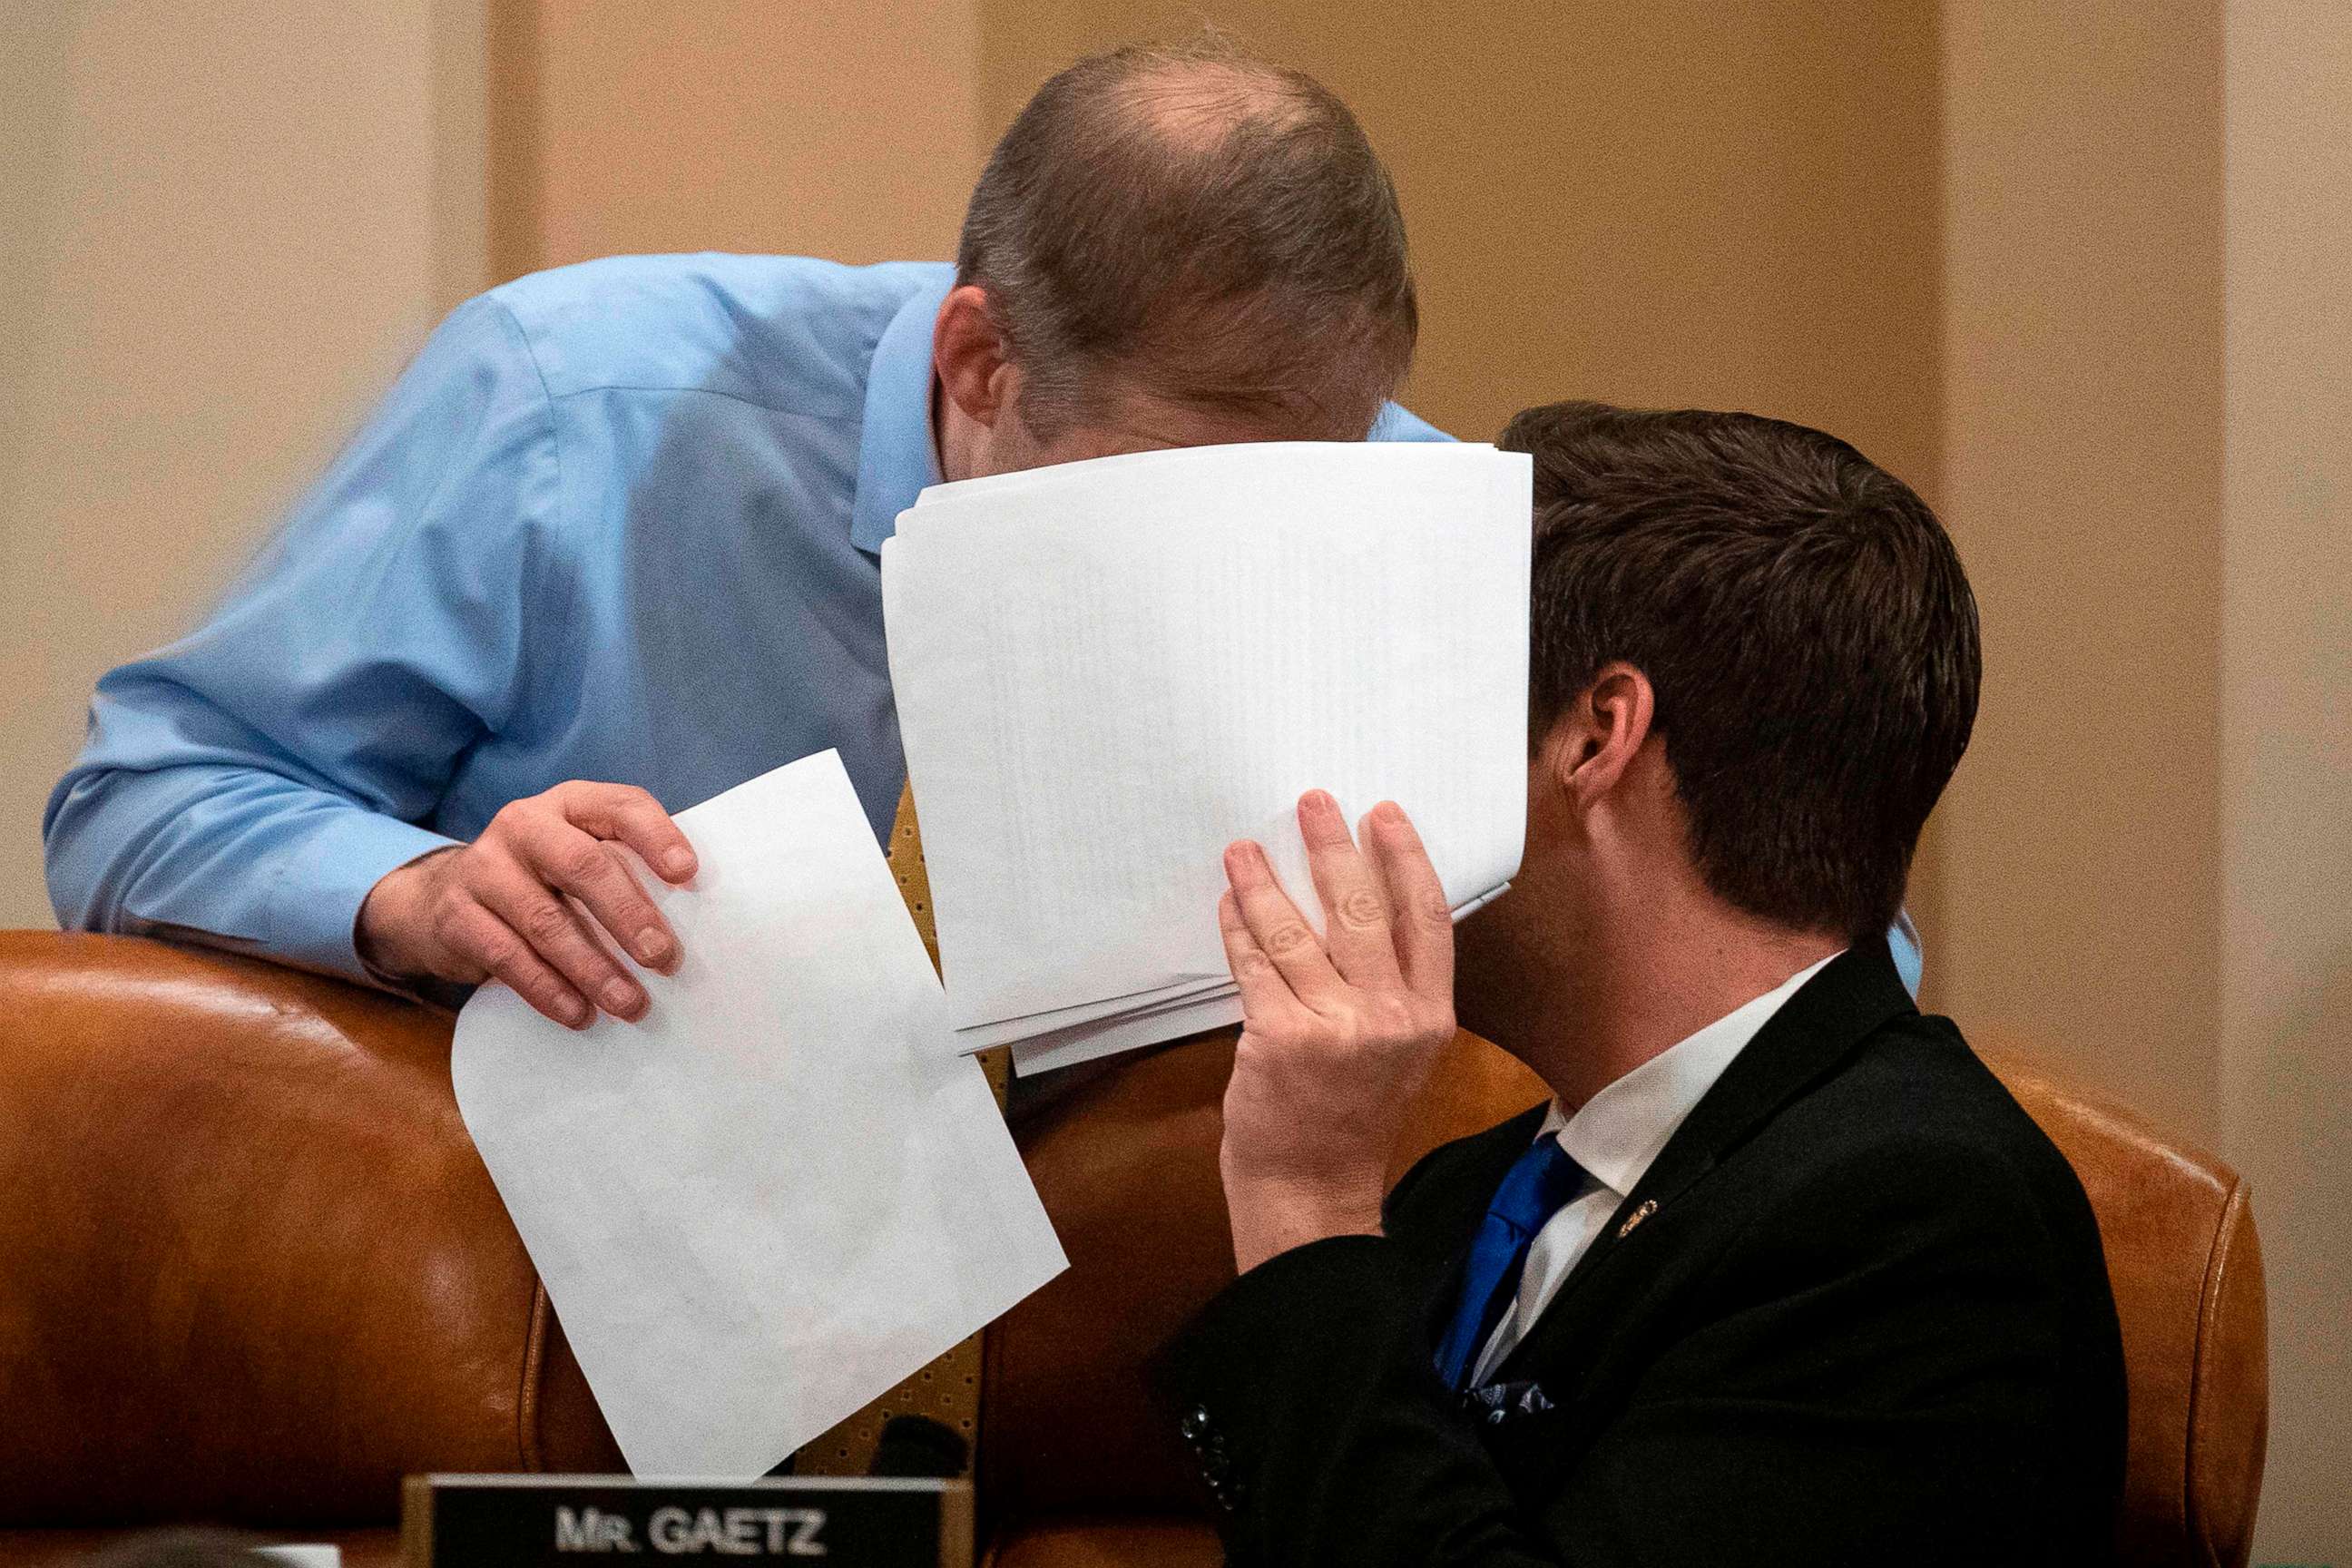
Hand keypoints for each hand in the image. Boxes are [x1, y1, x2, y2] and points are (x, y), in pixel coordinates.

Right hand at [356, 781, 696, 1028]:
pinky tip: (580, 1013)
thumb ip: (624, 870)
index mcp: (569, 804)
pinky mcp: (456, 915)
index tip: (687, 874)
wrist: (440, 898)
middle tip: (663, 958)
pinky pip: (509, 957)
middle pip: (582, 865)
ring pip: (546, 921)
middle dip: (628, 915)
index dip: (657, 836)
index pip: (620, 806)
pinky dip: (549, 990)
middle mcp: (524, 825)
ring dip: (594, 969)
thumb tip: (695, 922)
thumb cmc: (541, 879)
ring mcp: (483, 868)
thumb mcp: (577, 856)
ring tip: (631, 1004)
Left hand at [1215, 789, 1456, 1272]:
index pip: (1427, 918)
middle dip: (1333, 848)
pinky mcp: (1281, 1039)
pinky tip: (1228, 903)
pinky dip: (1238, 929)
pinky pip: (1255, 966)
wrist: (1311, 1188)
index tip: (1383, 815)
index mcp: (1429, 1016)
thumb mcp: (1399, 1053)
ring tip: (1245, 848)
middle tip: (1313, 803)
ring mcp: (1336, 1028)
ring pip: (1297, 932)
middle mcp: (1391, 1018)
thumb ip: (1391, 987)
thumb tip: (1355, 901)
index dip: (1406, 858)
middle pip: (1362, 910)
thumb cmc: (1349, 1116)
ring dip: (1265, 881)